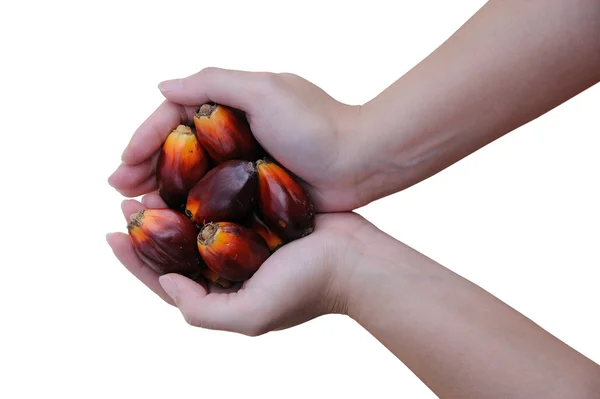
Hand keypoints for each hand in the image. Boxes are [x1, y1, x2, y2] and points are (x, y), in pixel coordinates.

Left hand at [107, 192, 369, 334]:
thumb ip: (201, 310)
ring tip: (151, 182)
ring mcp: (244, 241)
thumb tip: (166, 281)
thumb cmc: (307, 289)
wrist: (356, 259)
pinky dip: (203, 189)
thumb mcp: (250, 315)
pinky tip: (191, 169)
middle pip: (176, 248)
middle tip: (127, 201)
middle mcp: (227, 269)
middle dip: (147, 228)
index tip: (110, 234)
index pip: (164, 279)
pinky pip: (223, 202)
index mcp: (220, 293)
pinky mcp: (259, 217)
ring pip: (197, 222)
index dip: (133, 261)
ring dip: (172, 204)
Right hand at [108, 67, 371, 211]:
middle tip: (118, 191)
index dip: (145, 138)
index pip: (175, 117)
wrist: (362, 162)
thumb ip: (213, 83)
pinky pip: (215, 198)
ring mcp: (244, 162)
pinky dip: (191, 206)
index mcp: (231, 104)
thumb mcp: (264, 90)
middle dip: (144, 165)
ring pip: (192, 175)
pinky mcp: (256, 190)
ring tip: (135, 207)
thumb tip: (162, 86)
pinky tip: (174, 221)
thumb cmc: (317, 124)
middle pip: (178, 148)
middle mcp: (234, 130)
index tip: (122, 164)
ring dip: (161, 188)